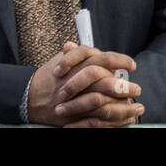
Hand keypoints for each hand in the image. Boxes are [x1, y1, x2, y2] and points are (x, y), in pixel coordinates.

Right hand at [28, 42, 143, 126]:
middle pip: (108, 81)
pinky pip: (98, 119)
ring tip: (136, 107)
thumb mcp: (61, 59)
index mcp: (80, 63)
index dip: (121, 61)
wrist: (28, 97)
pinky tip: (122, 120)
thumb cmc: (47, 77)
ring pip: (105, 102)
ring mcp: (78, 99)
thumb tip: (82, 46)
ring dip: (123, 105)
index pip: (106, 58)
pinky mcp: (76, 115)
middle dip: (126, 87)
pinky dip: (112, 120)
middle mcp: (80, 80)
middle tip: (137, 89)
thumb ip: (76, 53)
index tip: (132, 66)